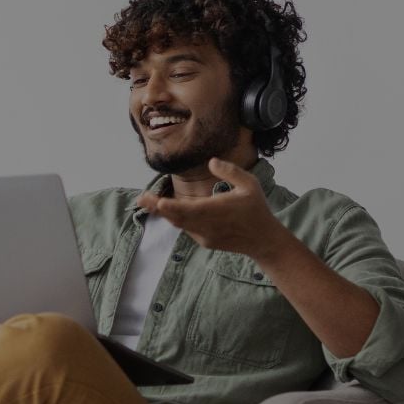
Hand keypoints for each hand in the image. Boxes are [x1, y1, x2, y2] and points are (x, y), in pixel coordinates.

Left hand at [136, 157, 287, 258]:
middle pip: (177, 217)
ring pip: (180, 224)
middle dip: (157, 208)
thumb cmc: (256, 209)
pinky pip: (188, 229)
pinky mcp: (205, 242)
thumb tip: (211, 161)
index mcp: (218, 210)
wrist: (263, 241)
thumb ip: (230, 171)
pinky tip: (171, 210)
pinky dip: (179, 219)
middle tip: (140, 199)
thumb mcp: (250, 184)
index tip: (159, 202)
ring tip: (147, 202)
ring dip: (165, 213)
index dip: (173, 207)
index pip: (190, 210)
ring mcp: (205, 236)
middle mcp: (208, 225)